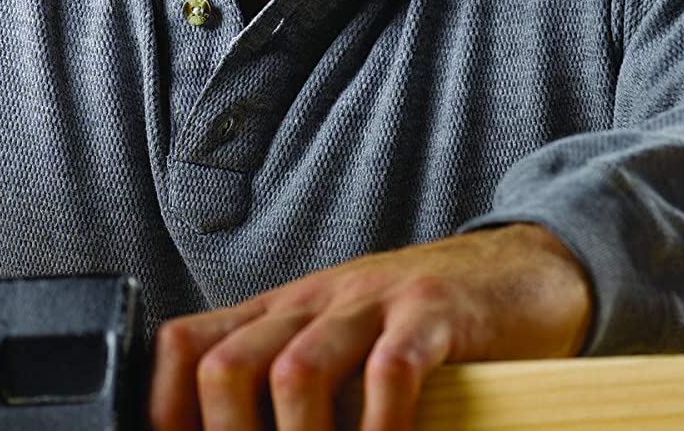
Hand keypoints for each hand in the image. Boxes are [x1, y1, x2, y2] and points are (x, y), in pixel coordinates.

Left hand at [147, 222, 591, 430]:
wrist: (516, 269)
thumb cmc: (418, 326)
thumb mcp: (338, 344)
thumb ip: (287, 388)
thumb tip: (238, 430)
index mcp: (280, 312)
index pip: (186, 345)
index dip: (167, 410)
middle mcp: (315, 301)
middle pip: (229, 364)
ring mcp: (373, 301)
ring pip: (298, 368)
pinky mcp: (433, 312)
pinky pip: (391, 368)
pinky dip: (380, 425)